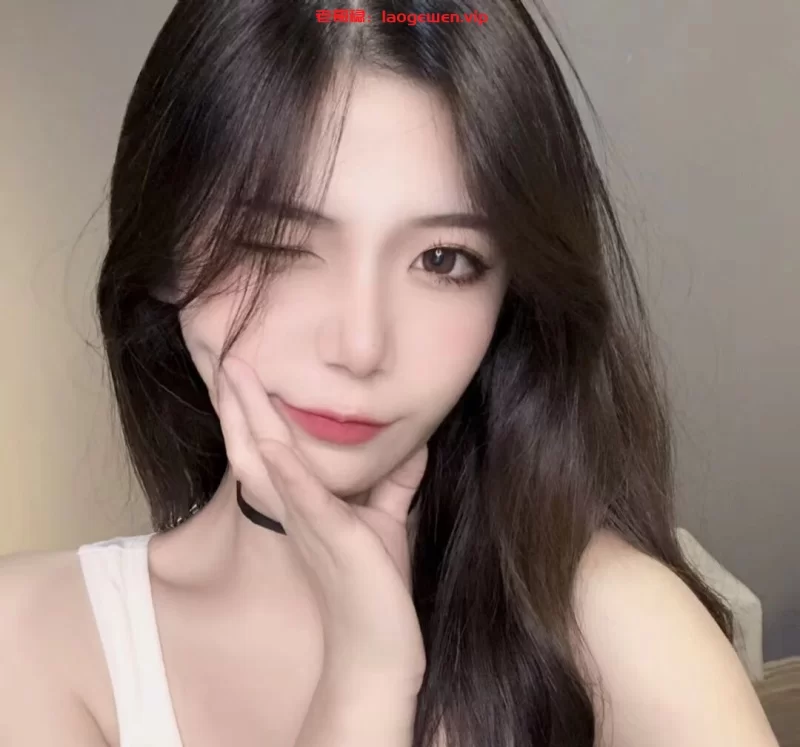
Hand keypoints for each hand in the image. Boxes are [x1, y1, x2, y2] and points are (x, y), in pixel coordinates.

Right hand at [215, 356, 428, 693]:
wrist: (378, 648)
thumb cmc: (375, 585)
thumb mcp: (385, 519)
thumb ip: (394, 480)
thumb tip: (414, 442)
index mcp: (304, 502)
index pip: (273, 446)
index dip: (255, 410)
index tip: (245, 372)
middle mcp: (297, 510)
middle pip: (259, 446)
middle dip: (242, 403)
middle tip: (226, 358)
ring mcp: (312, 524)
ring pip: (270, 462)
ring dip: (252, 419)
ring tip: (235, 378)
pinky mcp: (335, 539)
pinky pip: (306, 500)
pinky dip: (288, 470)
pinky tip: (271, 443)